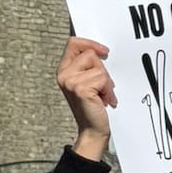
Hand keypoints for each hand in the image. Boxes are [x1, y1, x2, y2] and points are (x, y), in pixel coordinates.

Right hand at [57, 37, 116, 160]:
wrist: (93, 129)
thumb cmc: (94, 105)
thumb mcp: (90, 81)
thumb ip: (90, 65)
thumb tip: (102, 50)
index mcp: (64, 69)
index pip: (73, 43)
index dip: (90, 43)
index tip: (104, 51)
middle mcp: (63, 74)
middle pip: (90, 54)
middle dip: (102, 70)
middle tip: (102, 87)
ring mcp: (70, 81)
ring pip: (98, 67)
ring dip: (107, 83)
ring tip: (103, 95)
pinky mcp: (80, 89)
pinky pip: (102, 79)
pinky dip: (108, 90)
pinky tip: (104, 100)